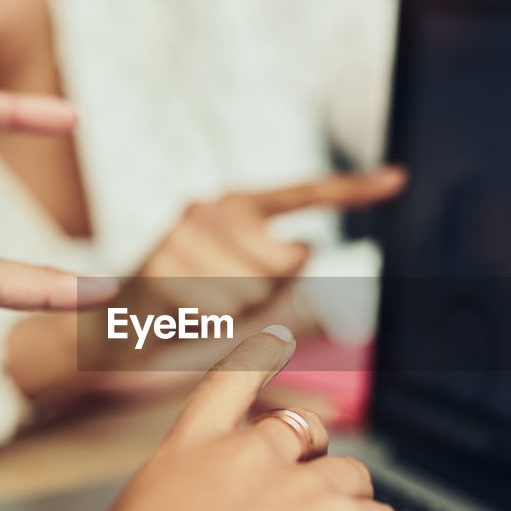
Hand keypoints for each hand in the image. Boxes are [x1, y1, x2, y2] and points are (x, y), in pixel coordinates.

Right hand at [63, 327, 401, 510]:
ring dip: (346, 507)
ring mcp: (298, 485)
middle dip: (311, 458)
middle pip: (304, 429)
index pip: (228, 386)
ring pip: (350, 474)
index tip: (275, 345)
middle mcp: (245, 457)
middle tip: (305, 503)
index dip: (258, 360)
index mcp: (186, 457)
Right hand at [129, 167, 404, 313]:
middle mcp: (211, 208)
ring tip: (192, 310)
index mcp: (234, 207)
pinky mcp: (165, 269)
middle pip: (287, 264)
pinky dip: (204, 327)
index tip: (399, 179)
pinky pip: (219, 312)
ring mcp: (185, 237)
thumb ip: (279, 271)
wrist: (110, 332)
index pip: (304, 195)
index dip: (355, 190)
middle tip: (217, 301)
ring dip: (232, 315)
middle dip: (265, 295)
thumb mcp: (239, 289)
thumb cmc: (184, 313)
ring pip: (256, 292)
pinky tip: (175, 318)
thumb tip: (307, 247)